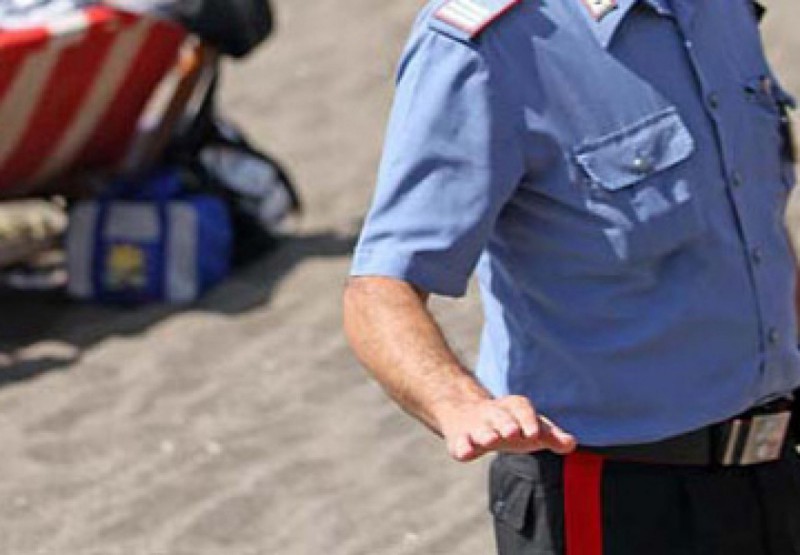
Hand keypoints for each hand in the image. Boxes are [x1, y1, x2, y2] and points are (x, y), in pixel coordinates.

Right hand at [437, 395, 576, 461]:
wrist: (467, 415)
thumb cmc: (509, 425)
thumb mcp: (530, 429)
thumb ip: (551, 436)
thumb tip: (572, 444)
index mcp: (513, 408)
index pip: (522, 409)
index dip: (528, 420)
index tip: (534, 435)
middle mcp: (494, 414)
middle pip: (500, 417)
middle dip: (506, 424)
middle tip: (512, 433)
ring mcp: (475, 426)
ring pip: (480, 429)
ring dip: (485, 434)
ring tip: (490, 440)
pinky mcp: (460, 439)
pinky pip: (460, 442)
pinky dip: (462, 446)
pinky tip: (466, 452)